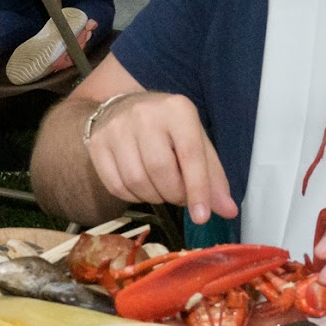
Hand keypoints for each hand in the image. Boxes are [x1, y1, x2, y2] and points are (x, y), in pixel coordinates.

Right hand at [84, 93, 235, 221]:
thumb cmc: (169, 129)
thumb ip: (213, 176)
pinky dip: (133, 197)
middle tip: (179, 196)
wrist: (124, 107)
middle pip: (160, 170)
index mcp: (177, 110)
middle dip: (174, 194)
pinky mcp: (97, 143)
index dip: (197, 189)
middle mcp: (144, 114)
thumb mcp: (197, 142)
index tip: (202, 217)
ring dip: (153, 197)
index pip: (190, 155)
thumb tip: (228, 211)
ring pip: (136, 181)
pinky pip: (115, 185)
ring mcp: (116, 128)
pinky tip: (142, 187)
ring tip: (161, 190)